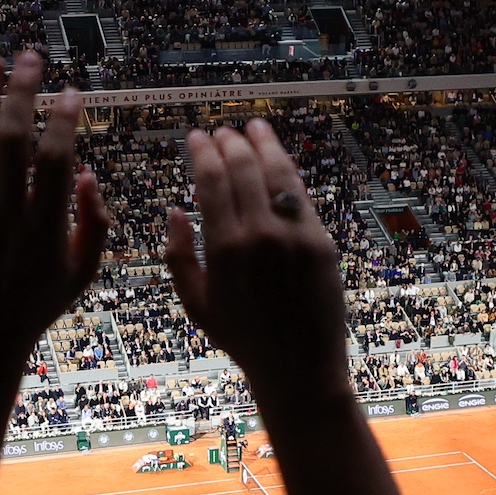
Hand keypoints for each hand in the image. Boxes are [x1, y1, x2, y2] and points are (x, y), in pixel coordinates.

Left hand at [0, 50, 106, 368]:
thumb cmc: (38, 306)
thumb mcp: (82, 273)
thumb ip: (94, 223)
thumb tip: (87, 174)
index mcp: (46, 227)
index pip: (56, 159)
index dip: (64, 121)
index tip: (72, 92)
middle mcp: (8, 215)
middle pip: (12, 139)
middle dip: (21, 93)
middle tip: (30, 58)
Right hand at [164, 119, 340, 398]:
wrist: (298, 367)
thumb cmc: (243, 338)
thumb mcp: (196, 303)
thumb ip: (179, 255)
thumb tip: (175, 212)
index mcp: (224, 248)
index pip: (211, 180)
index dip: (203, 151)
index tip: (197, 136)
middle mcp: (259, 234)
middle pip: (244, 168)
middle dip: (230, 142)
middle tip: (223, 131)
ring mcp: (294, 235)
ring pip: (277, 172)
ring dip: (263, 143)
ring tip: (254, 127)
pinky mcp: (320, 241)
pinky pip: (300, 195)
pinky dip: (287, 171)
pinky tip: (279, 160)